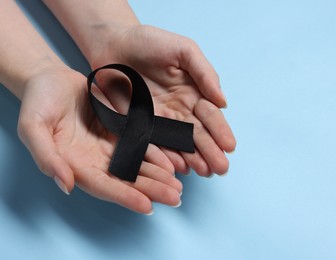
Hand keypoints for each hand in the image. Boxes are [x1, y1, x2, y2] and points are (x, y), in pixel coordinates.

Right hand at [17, 66, 182, 213]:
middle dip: (151, 190)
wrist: (50, 80)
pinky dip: (156, 155)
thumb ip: (47, 157)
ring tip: (178, 187)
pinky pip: (141, 145)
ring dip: (158, 177)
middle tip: (175, 198)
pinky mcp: (120, 131)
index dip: (125, 196)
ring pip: (137, 166)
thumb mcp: (33, 127)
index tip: (147, 206)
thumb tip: (66, 185)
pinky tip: (172, 164)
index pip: (103, 185)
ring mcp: (109, 146)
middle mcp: (95, 160)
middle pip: (126, 180)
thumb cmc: (38, 102)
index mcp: (75, 164)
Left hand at [91, 25, 235, 175]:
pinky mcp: (139, 125)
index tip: (229, 146)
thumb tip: (223, 102)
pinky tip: (176, 167)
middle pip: (197, 134)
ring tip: (204, 172)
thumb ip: (204, 73)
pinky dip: (165, 156)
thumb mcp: (183, 50)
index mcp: (193, 93)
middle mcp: (179, 110)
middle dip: (211, 151)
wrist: (114, 44)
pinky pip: (153, 144)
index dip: (220, 131)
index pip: (210, 116)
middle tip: (221, 168)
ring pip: (179, 144)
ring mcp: (159, 120)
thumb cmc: (150, 42)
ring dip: (192, 159)